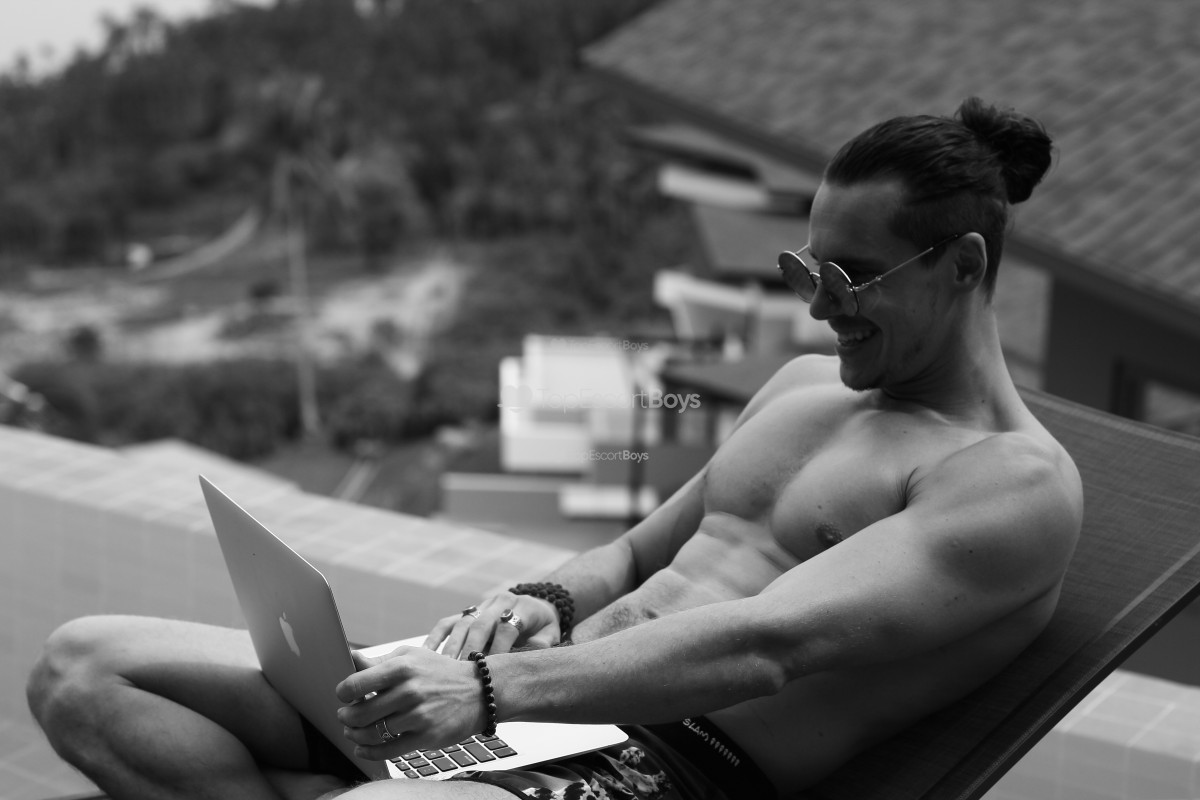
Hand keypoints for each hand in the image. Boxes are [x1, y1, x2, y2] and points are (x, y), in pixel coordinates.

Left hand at [335, 646, 484, 759]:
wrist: (478, 691)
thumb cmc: (439, 672)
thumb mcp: (411, 656)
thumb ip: (379, 662)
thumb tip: (350, 659)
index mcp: (402, 667)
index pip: (356, 684)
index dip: (343, 693)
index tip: (343, 696)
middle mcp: (409, 691)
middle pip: (360, 713)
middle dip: (345, 717)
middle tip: (345, 717)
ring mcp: (418, 716)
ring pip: (371, 734)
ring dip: (355, 735)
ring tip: (352, 732)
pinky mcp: (426, 736)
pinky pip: (388, 750)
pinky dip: (369, 753)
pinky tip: (362, 749)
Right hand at [425, 590, 560, 658]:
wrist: (536, 605)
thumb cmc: (542, 627)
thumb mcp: (551, 634)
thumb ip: (542, 645)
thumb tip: (527, 658)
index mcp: (521, 607)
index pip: (507, 627)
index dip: (499, 649)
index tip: (491, 670)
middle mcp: (498, 603)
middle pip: (481, 624)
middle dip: (471, 649)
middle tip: (462, 673)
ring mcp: (481, 606)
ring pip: (462, 624)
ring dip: (452, 647)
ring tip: (444, 669)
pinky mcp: (466, 613)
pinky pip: (447, 623)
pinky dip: (435, 637)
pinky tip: (425, 654)